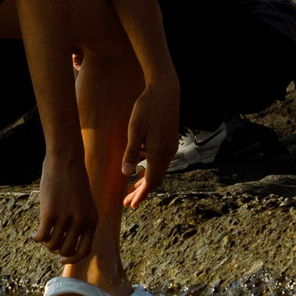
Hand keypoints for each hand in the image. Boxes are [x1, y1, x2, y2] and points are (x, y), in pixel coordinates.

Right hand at [34, 152, 97, 260]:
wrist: (65, 160)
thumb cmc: (72, 179)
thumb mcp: (83, 202)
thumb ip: (80, 219)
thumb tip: (67, 239)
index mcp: (92, 220)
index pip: (84, 250)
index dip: (73, 258)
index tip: (62, 259)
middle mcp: (80, 222)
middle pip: (66, 249)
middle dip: (56, 250)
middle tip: (49, 243)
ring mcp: (65, 218)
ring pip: (53, 244)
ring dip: (45, 243)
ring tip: (41, 235)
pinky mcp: (49, 213)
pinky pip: (42, 235)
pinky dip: (36, 238)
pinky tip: (34, 234)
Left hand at [121, 74, 181, 207]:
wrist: (165, 90)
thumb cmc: (147, 107)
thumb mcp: (135, 129)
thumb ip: (131, 152)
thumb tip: (125, 174)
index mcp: (160, 153)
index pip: (150, 181)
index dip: (140, 195)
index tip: (131, 206)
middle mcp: (168, 153)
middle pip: (154, 179)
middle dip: (140, 192)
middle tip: (127, 203)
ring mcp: (170, 146)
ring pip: (157, 170)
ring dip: (143, 181)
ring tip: (130, 190)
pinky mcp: (169, 140)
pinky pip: (159, 161)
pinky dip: (149, 169)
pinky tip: (138, 169)